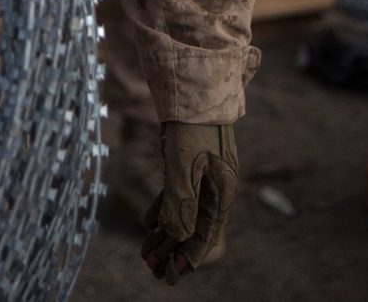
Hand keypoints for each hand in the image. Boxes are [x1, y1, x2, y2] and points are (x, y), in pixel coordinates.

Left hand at [141, 122, 237, 285]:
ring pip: (183, 212)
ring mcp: (202, 175)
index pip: (204, 234)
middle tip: (154, 272)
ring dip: (166, 234)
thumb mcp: (183, 166)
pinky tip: (148, 224)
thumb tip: (178, 237)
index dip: (187, 257)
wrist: (193, 91)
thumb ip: (181, 202)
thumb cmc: (191, 128)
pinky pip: (177, 194)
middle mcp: (214, 187)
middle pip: (194, 227)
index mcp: (220, 191)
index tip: (172, 277)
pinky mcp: (189, 163)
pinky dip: (163, 209)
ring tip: (147, 255)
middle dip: (173, 251)